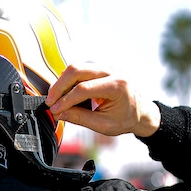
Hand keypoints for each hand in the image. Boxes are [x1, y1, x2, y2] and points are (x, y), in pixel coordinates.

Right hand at [45, 65, 160, 137]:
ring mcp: (106, 66)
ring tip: (56, 98)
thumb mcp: (103, 124)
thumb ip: (80, 118)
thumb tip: (58, 113)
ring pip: (76, 66)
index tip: (54, 110)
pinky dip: (69, 79)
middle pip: (77, 70)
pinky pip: (80, 68)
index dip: (65, 100)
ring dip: (62, 81)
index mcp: (117, 86)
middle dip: (59, 86)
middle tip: (50, 101)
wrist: (140, 111)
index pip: (83, 89)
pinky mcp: (100, 67)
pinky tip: (65, 92)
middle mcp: (112, 71)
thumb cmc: (125, 118)